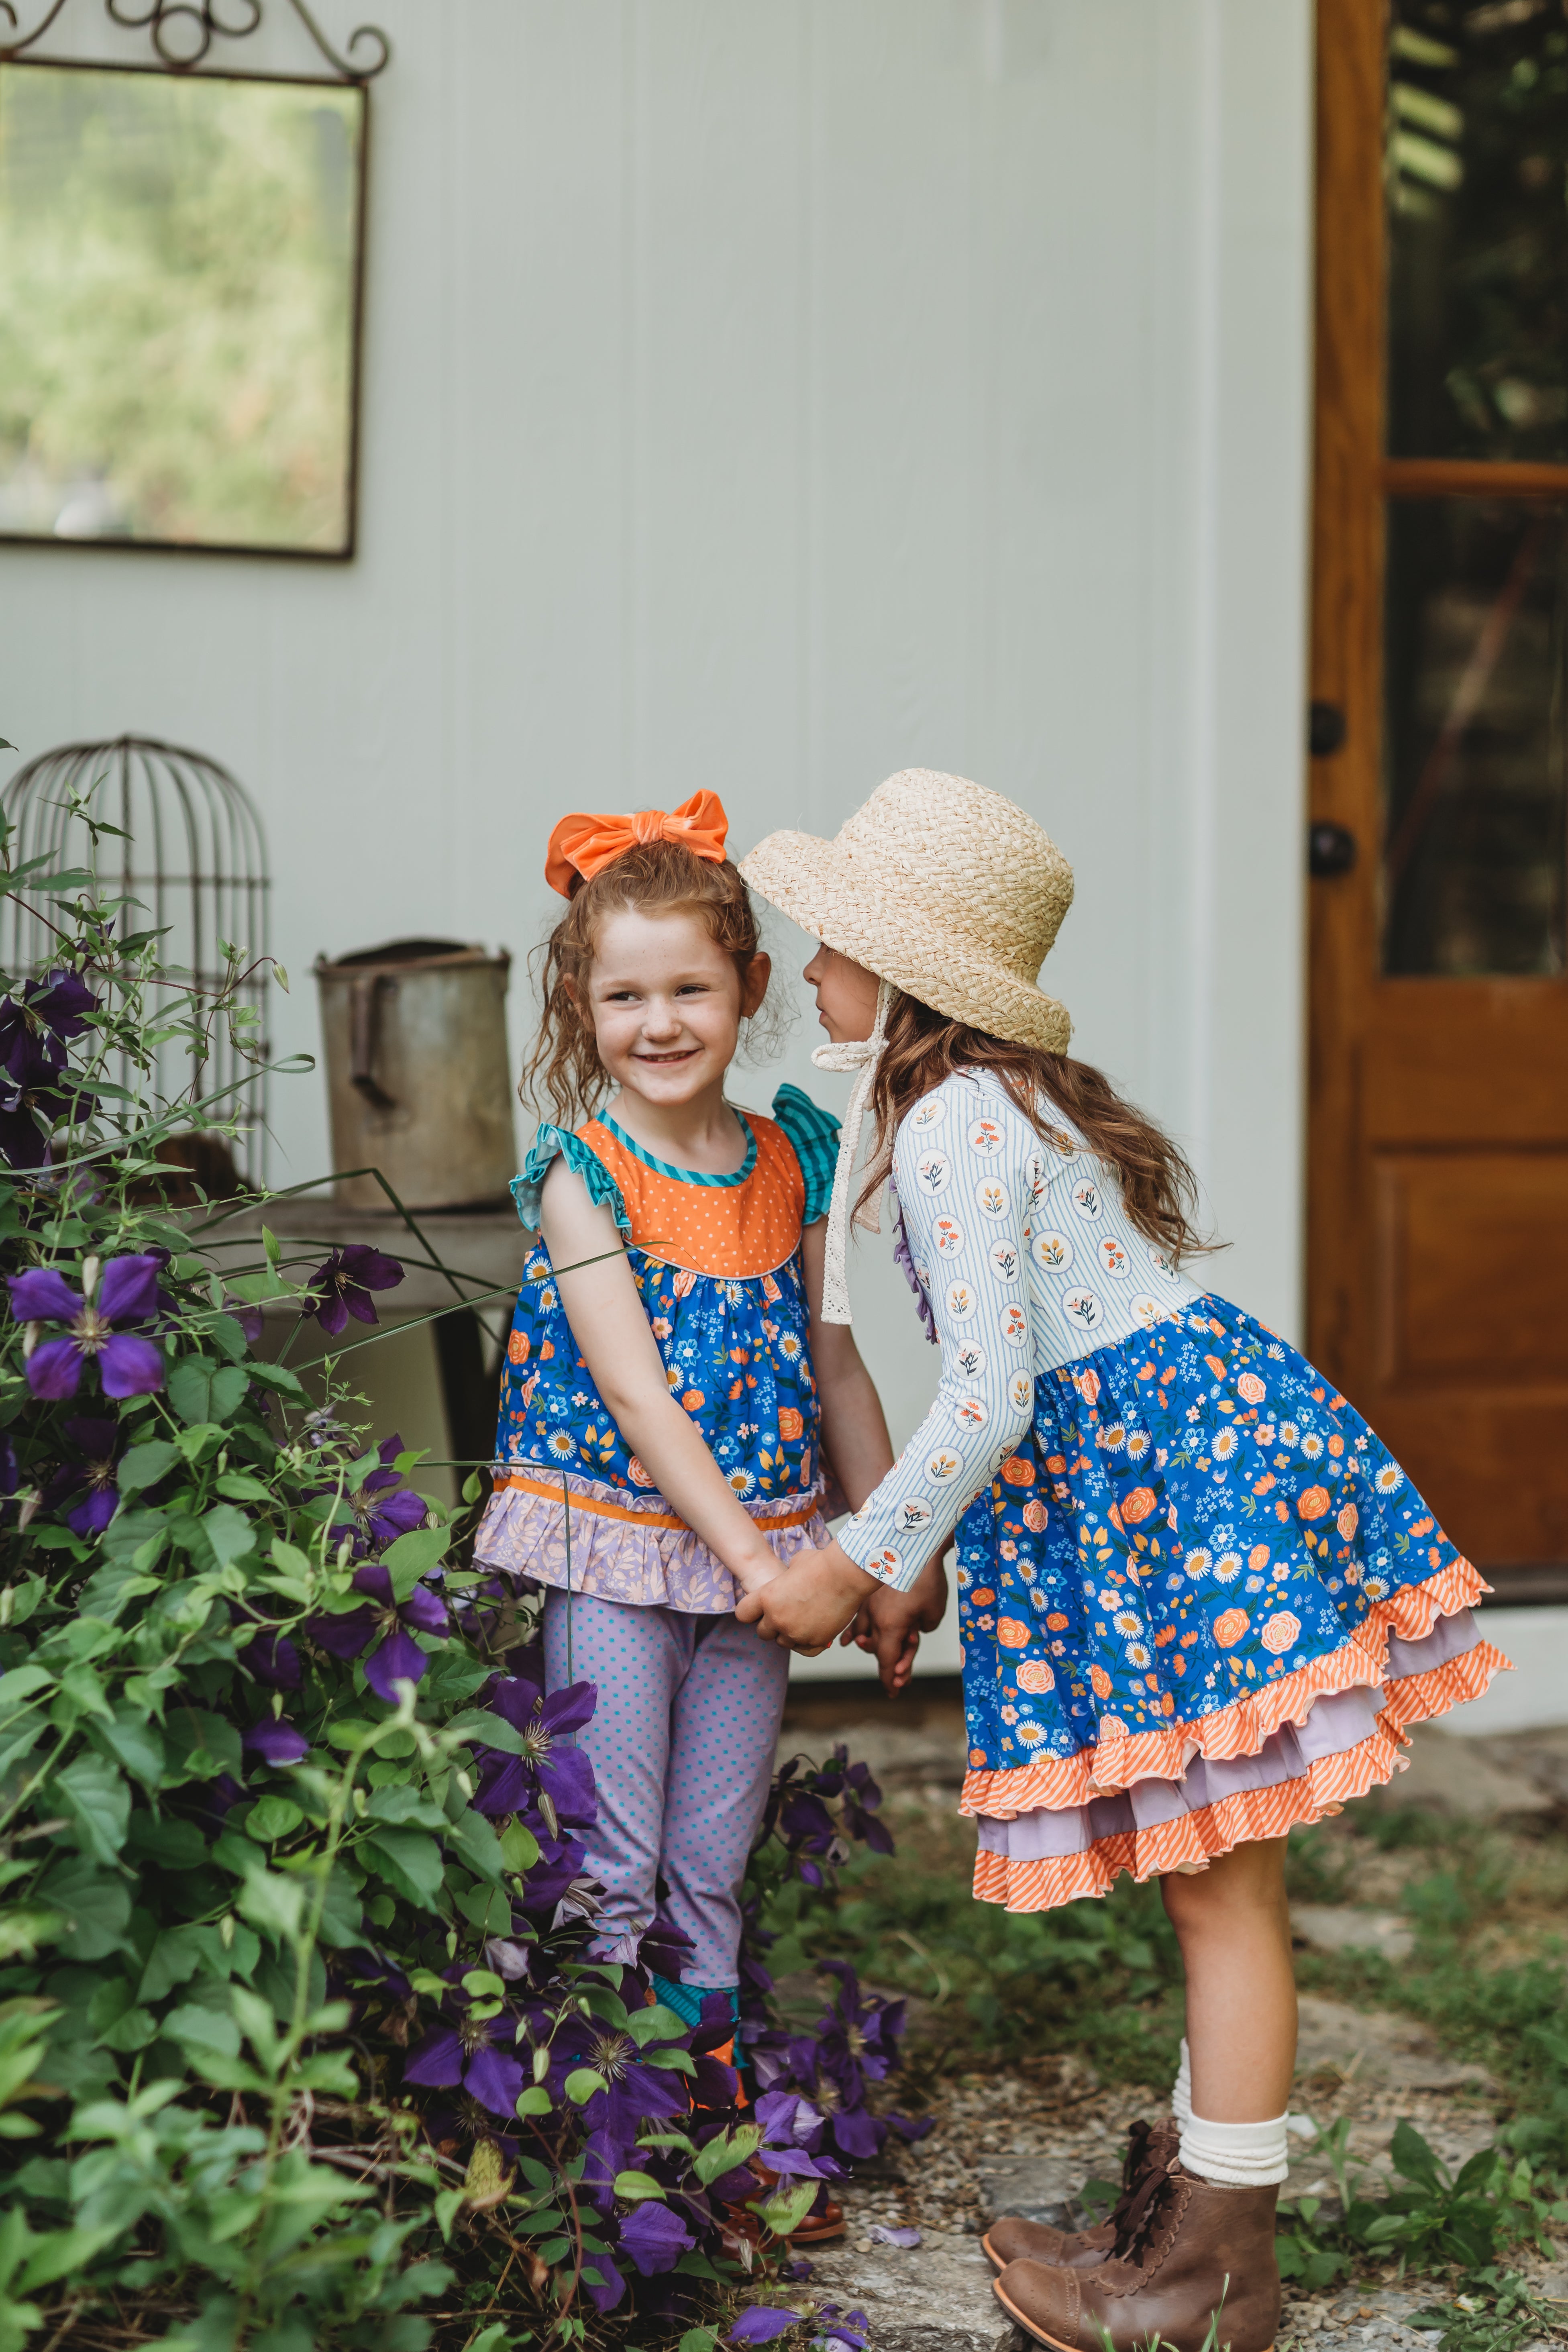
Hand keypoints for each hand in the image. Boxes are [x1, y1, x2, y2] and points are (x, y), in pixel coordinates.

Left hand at [735, 1539, 878, 1652]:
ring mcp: (796, 1632)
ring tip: (804, 1619)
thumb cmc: (822, 1564)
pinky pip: (805, 1649)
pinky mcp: (815, 1640)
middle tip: (787, 1614)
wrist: (846, 1574)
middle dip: (771, 1625)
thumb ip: (785, 1577)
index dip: (750, 1612)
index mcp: (766, 1597)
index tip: (759, 1610)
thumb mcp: (795, 1564)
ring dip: (790, 1634)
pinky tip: (814, 1631)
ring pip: (784, 1642)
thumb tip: (789, 1577)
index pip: (743, 1614)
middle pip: (763, 1633)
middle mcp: (777, 1618)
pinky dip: (807, 1642)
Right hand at [846, 1548, 948, 1691]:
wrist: (911, 1546)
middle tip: (901, 1679)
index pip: (887, 1660)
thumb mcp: (933, 1612)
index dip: (890, 1679)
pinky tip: (845, 1642)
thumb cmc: (926, 1579)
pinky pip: (856, 1618)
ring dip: (875, 1649)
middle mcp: (874, 1619)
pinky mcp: (867, 1595)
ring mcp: (867, 1606)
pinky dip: (852, 1632)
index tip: (894, 1692)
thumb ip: (921, 1630)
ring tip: (886, 1663)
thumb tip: (912, 1632)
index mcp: (891, 1626)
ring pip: (865, 1636)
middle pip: (879, 1650)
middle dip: (891, 1666)